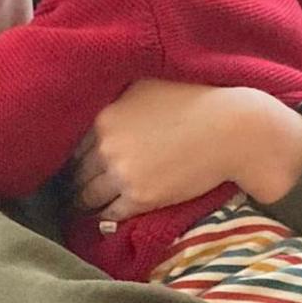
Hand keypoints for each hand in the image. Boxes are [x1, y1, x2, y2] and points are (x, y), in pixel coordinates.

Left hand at [71, 81, 234, 221]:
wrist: (229, 128)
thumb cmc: (193, 99)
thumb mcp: (146, 83)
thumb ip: (117, 95)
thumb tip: (100, 93)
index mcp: (103, 118)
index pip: (74, 145)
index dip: (75, 156)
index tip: (75, 164)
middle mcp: (106, 147)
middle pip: (78, 172)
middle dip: (76, 181)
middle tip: (72, 190)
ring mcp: (123, 174)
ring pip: (89, 196)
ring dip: (84, 203)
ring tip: (82, 208)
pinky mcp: (142, 197)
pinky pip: (111, 214)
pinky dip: (105, 217)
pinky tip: (103, 219)